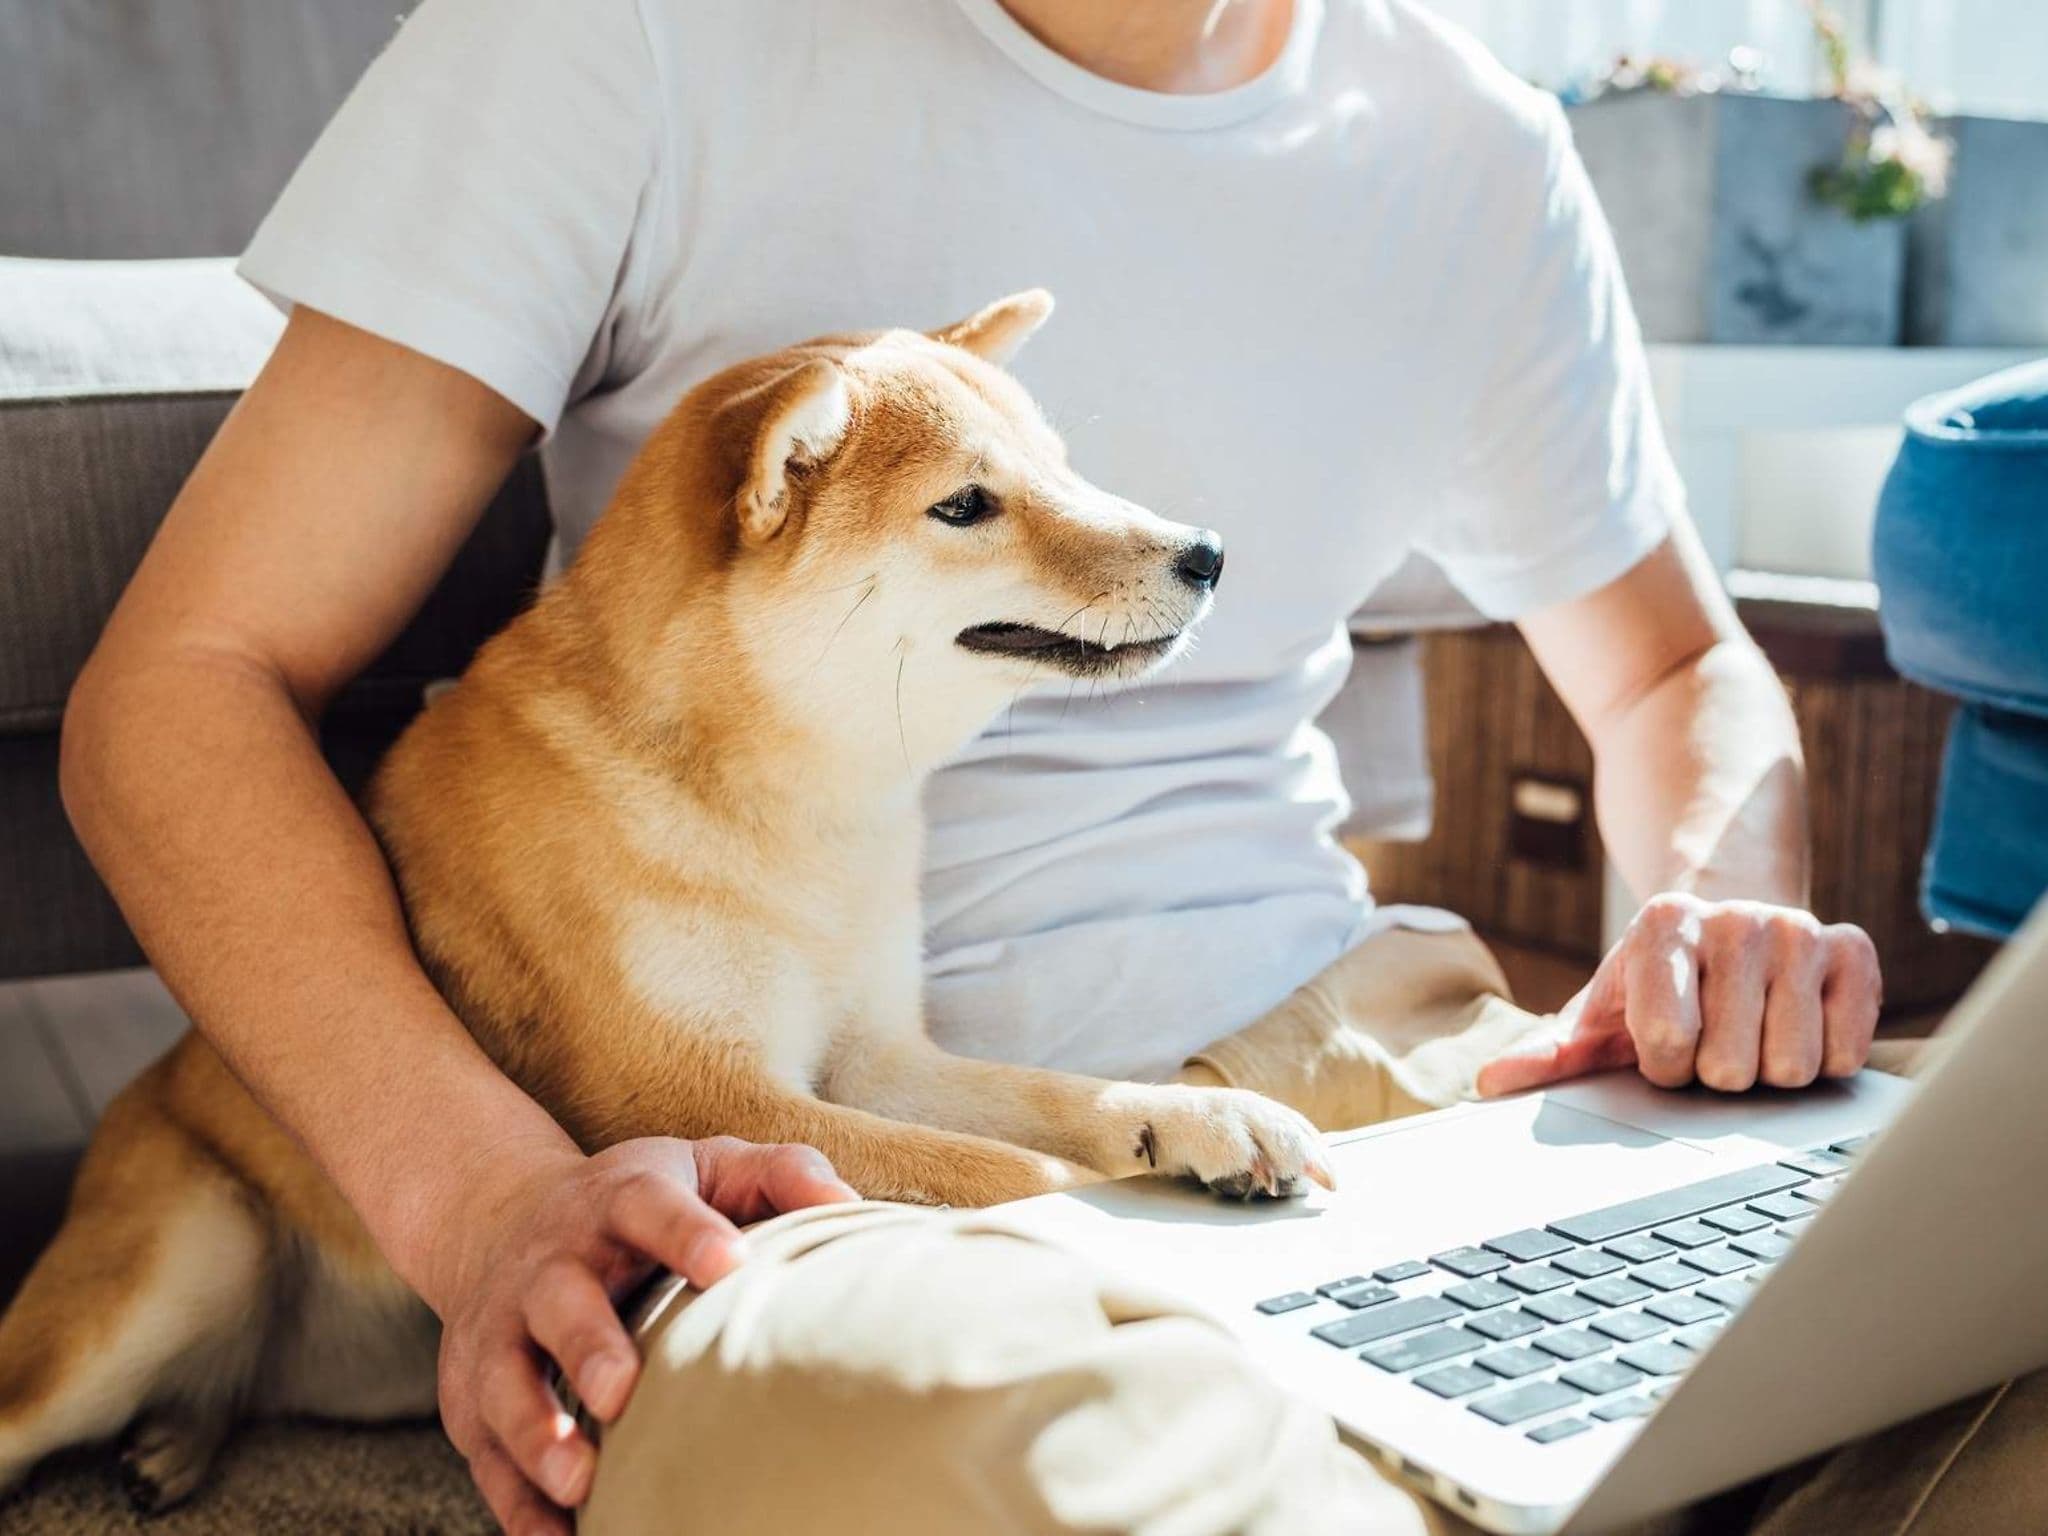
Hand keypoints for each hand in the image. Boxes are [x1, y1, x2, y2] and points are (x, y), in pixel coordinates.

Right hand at [424, 1135, 858, 1535]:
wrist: (500, 1222)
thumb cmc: (640, 1205)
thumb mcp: (705, 1166)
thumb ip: (777, 1175)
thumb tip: (847, 1203)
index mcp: (615, 1202)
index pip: (647, 1206)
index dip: (685, 1231)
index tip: (730, 1262)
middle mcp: (549, 1263)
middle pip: (560, 1299)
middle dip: (588, 1345)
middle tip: (623, 1391)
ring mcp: (502, 1330)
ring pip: (507, 1380)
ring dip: (537, 1431)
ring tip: (579, 1479)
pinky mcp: (471, 1394)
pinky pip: (487, 1454)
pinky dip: (516, 1502)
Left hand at [1477, 893, 1881, 1097]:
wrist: (1733, 928)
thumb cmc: (1661, 989)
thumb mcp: (1602, 1015)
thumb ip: (1549, 1052)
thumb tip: (1490, 1083)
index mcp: (1660, 924)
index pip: (1667, 1044)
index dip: (1665, 1065)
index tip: (1664, 1043)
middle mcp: (1732, 917)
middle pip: (1732, 1067)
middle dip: (1718, 1072)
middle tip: (1714, 1038)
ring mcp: (1797, 929)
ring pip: (1791, 1067)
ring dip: (1769, 1071)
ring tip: (1752, 1031)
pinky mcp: (1856, 949)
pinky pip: (1848, 1053)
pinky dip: (1823, 1059)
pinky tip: (1798, 1025)